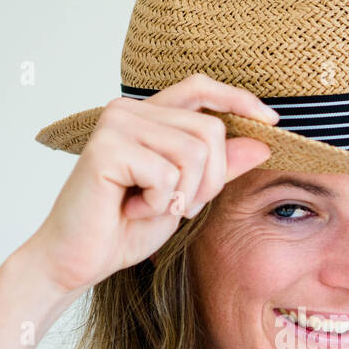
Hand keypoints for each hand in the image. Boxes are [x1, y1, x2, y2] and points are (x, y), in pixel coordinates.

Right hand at [27, 73, 279, 293]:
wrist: (77, 260)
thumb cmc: (124, 228)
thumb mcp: (186, 196)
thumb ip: (218, 168)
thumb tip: (261, 142)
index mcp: (147, 117)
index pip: (200, 88)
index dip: (238, 99)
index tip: (271, 122)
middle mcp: (129, 111)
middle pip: (209, 131)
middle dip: (209, 180)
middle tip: (178, 206)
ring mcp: (116, 124)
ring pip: (193, 153)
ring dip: (183, 195)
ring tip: (150, 207)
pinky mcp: (106, 147)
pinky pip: (167, 174)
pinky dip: (158, 203)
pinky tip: (130, 209)